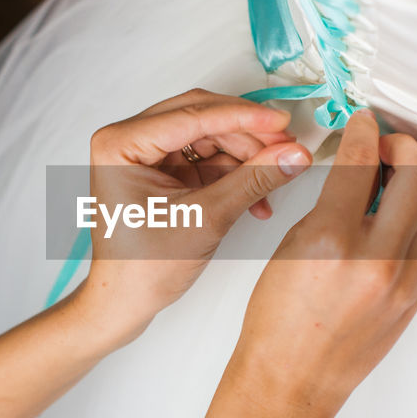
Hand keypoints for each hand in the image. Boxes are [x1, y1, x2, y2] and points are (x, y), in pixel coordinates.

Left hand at [76, 88, 312, 336]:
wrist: (126, 302)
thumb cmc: (143, 268)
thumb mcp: (206, 219)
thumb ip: (252, 180)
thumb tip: (295, 154)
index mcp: (121, 144)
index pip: (192, 115)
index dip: (244, 117)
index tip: (283, 123)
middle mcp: (129, 140)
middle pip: (201, 118)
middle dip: (247, 135)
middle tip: (287, 148)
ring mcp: (146, 153)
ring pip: (209, 136)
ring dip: (245, 157)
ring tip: (274, 178)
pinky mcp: (163, 170)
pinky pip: (207, 157)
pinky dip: (234, 173)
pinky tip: (258, 196)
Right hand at [231, 109, 416, 417]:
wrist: (292, 380)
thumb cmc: (278, 322)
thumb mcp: (292, 247)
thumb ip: (331, 203)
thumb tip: (358, 168)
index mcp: (333, 241)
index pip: (361, 163)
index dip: (364, 131)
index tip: (364, 122)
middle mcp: (376, 260)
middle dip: (405, 147)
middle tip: (386, 144)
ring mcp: (405, 281)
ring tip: (396, 178)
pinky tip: (403, 212)